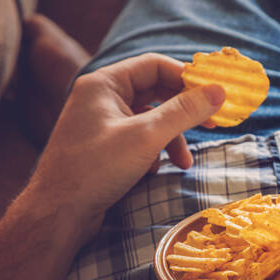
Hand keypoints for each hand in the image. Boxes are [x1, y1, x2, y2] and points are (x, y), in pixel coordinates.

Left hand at [27, 53, 224, 235]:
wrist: (58, 214)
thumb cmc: (96, 169)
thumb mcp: (147, 136)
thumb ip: (185, 111)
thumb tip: (220, 91)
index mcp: (104, 84)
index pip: (155, 66)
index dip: (187, 78)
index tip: (214, 96)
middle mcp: (101, 98)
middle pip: (156, 92)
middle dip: (184, 111)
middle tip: (212, 124)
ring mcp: (102, 123)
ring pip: (151, 119)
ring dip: (172, 138)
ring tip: (185, 163)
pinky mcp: (105, 147)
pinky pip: (140, 139)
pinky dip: (155, 152)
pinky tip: (155, 170)